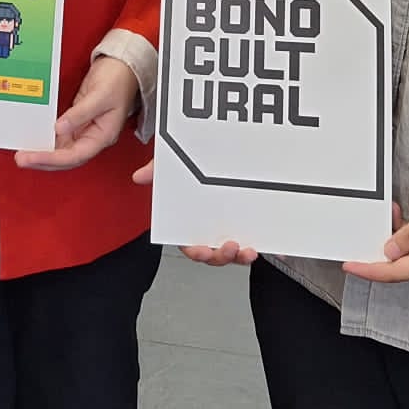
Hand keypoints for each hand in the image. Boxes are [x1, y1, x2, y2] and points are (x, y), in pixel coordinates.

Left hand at [17, 57, 137, 171]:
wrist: (122, 65)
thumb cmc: (118, 80)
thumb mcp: (100, 96)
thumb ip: (79, 114)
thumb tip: (59, 128)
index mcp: (103, 136)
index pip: (75, 155)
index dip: (52, 159)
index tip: (32, 157)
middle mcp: (93, 137)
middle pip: (66, 158)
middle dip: (43, 160)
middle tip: (22, 159)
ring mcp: (84, 130)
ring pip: (62, 149)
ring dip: (43, 152)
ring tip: (24, 153)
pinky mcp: (77, 121)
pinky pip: (60, 136)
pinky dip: (47, 139)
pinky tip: (35, 139)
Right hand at [129, 161, 258, 264]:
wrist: (213, 151)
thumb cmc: (189, 167)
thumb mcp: (173, 166)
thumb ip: (157, 171)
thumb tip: (140, 176)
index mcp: (189, 224)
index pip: (190, 245)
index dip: (196, 252)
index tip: (203, 250)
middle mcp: (209, 230)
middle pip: (214, 254)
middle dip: (222, 257)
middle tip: (231, 247)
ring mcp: (228, 229)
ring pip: (234, 252)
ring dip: (241, 257)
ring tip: (249, 251)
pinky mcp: (246, 224)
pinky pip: (252, 239)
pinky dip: (261, 246)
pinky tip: (268, 246)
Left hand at [340, 198, 408, 282]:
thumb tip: (389, 251)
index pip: (395, 272)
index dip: (370, 270)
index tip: (350, 266)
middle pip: (400, 266)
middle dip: (381, 250)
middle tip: (367, 232)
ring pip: (408, 255)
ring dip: (395, 237)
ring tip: (392, 213)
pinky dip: (406, 234)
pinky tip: (403, 218)